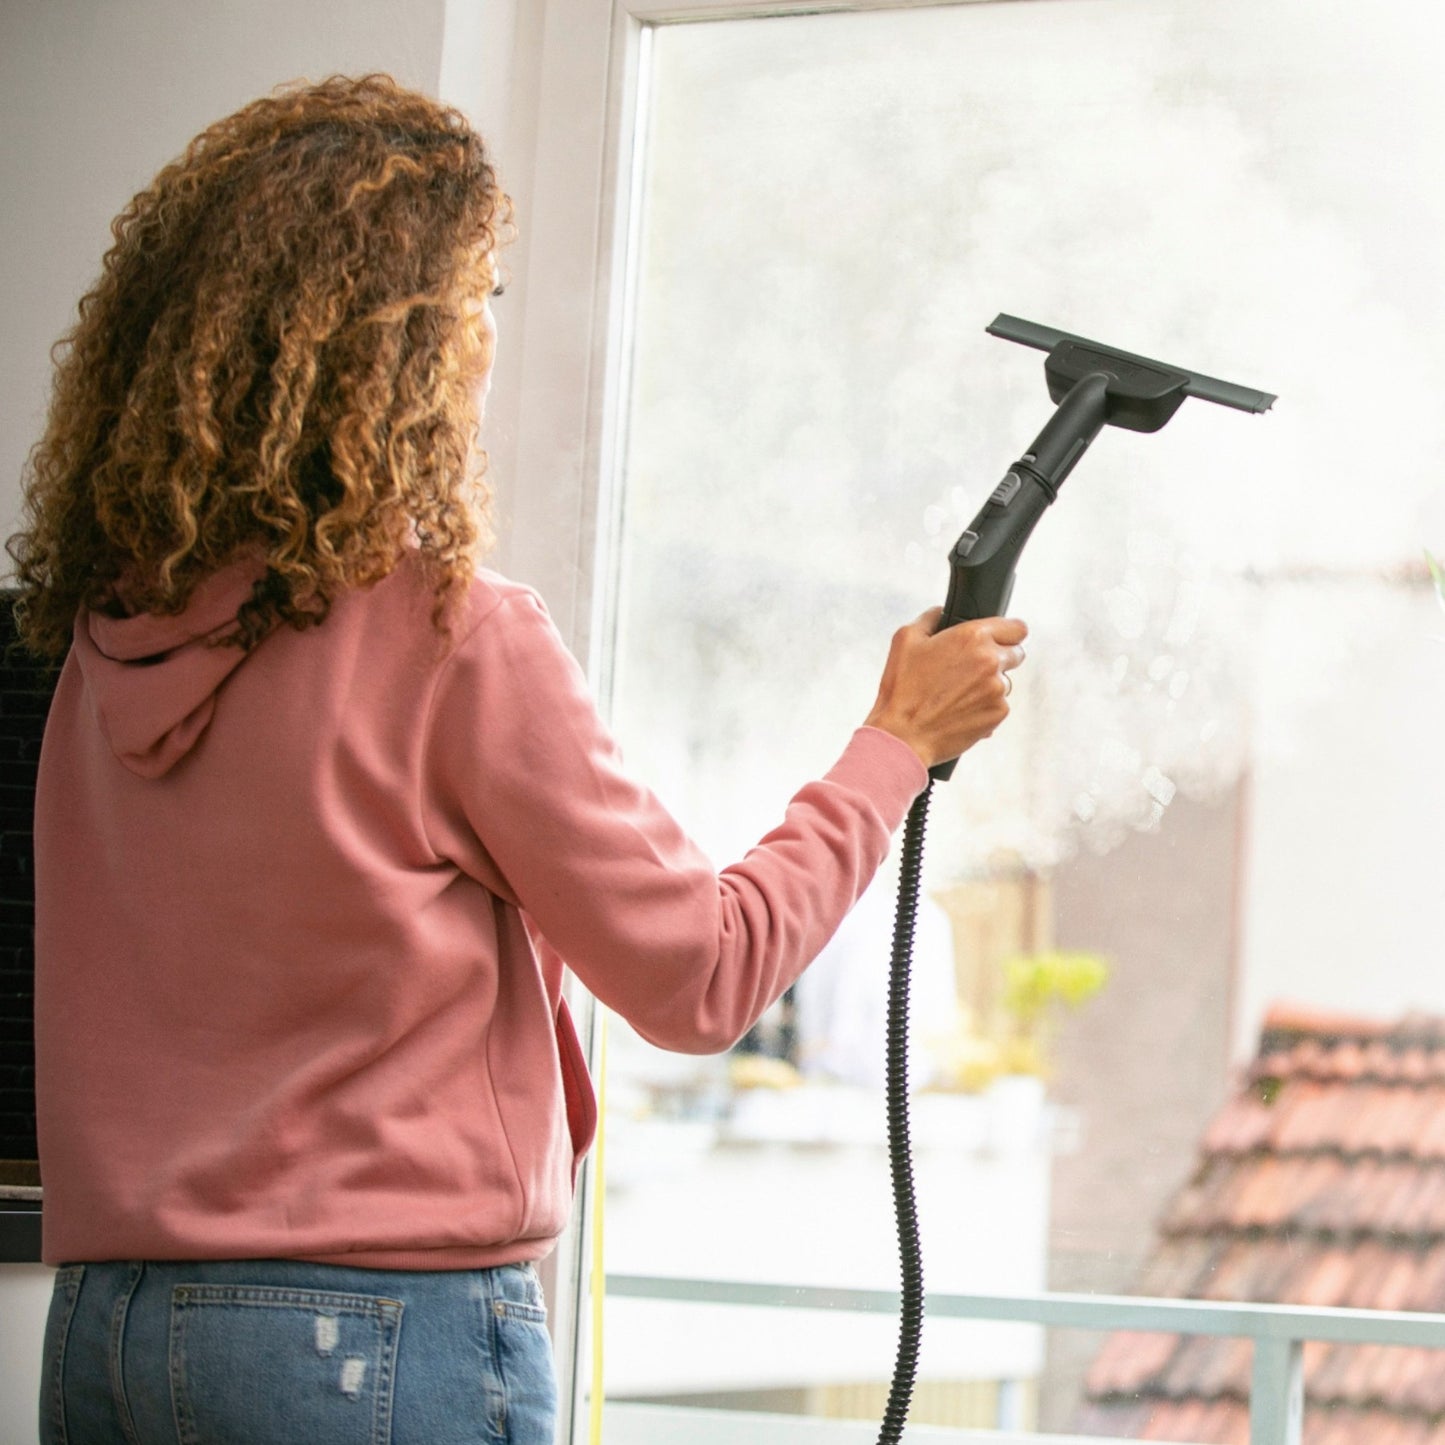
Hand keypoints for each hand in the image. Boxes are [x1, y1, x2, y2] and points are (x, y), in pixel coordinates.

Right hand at [863, 608, 1027, 768]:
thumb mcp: (905, 640)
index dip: (1007, 632)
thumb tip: (941, 613)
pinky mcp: (998, 714)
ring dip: (990, 684)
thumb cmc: (902, 689)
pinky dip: (985, 706)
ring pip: (1006, 681)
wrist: (904, 735)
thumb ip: (930, 618)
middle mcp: (991, 661)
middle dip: (999, 657)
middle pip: (1016, 653)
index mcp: (972, 637)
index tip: (1000, 638)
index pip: (1016, 627)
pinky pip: (999, 704)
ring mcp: (998, 690)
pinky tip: (960, 710)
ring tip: (958, 694)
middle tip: (972, 668)